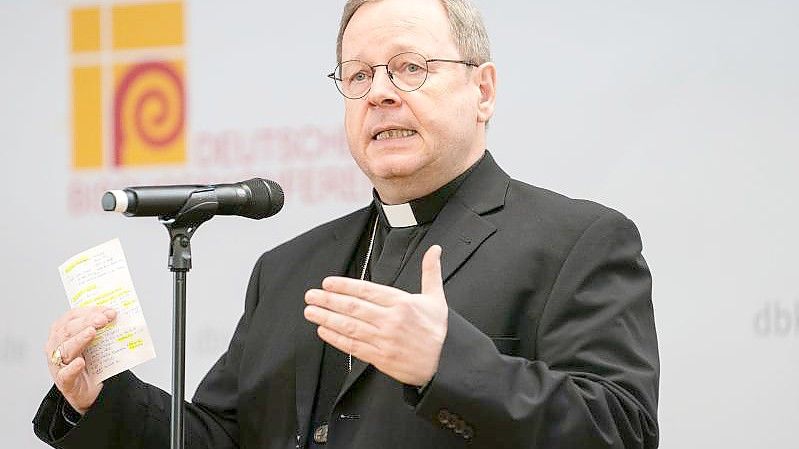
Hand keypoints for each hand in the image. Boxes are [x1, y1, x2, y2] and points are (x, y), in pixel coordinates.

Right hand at [44, 306, 116, 413]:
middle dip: (86, 322)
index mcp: (63, 332)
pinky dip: (72, 368)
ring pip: (65, 349)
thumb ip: (103, 329)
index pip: (73, 316)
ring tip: (92, 332)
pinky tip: (80, 363)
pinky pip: (65, 374)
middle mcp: (57, 346)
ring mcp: (58, 364)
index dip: (89, 311)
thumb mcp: (96, 342)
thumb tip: (117, 315)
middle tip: (103, 319)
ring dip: (79, 339)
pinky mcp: (64, 382)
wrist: (90, 390)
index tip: (108, 310)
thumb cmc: (91, 362)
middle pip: (68, 330)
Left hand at [304, 245, 447, 385]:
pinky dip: (336, 339)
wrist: (444, 363)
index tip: (327, 283)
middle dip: (328, 300)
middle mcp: (391, 320)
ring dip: (327, 318)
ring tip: (311, 311)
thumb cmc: (437, 331)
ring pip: (349, 327)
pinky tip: (323, 331)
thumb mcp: (436, 298)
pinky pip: (353, 346)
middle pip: (353, 308)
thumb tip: (434, 249)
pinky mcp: (380, 358)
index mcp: (402, 303)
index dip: (344, 286)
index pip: (367, 291)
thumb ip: (430, 272)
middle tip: (311, 295)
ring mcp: (384, 340)